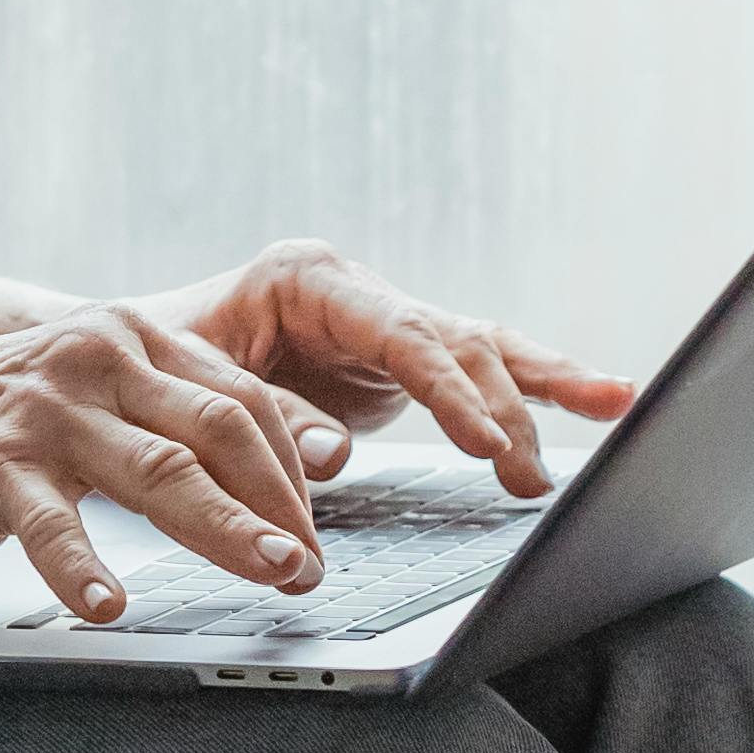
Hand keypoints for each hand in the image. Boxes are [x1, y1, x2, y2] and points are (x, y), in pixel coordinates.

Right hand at [0, 306, 335, 622]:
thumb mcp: (78, 404)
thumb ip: (158, 422)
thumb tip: (260, 480)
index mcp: (127, 338)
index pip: (241, 396)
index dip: (295, 464)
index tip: (322, 523)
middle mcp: (95, 357)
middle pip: (221, 428)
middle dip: (281, 503)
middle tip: (313, 566)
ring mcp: (44, 410)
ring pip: (162, 471)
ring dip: (228, 530)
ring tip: (272, 574)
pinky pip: (53, 525)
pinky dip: (86, 571)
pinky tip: (112, 608)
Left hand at [143, 241, 632, 499]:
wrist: (140, 355)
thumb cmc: (163, 365)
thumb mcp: (200, 386)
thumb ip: (269, 414)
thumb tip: (333, 456)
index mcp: (308, 278)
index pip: (399, 334)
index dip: (448, 391)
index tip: (485, 440)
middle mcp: (359, 290)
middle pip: (453, 342)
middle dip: (502, 406)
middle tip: (530, 474)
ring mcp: (386, 320)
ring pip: (482, 348)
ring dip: (544, 387)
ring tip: (613, 408)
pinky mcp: (402, 359)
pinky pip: (481, 369)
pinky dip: (538, 385)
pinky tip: (602, 396)